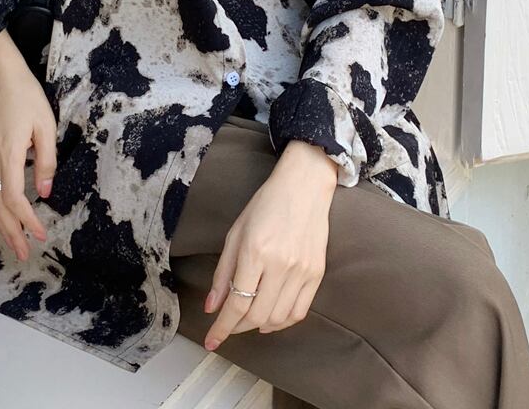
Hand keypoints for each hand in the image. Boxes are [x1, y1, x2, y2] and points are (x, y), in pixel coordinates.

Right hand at [0, 29, 57, 261]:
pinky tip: (1, 214)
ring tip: (13, 241)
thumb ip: (46, 161)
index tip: (42, 235)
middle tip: (24, 254)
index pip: (14, 199)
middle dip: (11, 233)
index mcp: (7, 155)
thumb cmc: (25, 97)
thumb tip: (45, 193)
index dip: (27, 221)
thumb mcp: (45, 126)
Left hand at [202, 140, 337, 350]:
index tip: (211, 341)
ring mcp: (301, 271)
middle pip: (256, 316)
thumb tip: (212, 306)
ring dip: (258, 327)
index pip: (236, 304)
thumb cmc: (266, 204)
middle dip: (237, 328)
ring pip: (278, 318)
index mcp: (255, 252)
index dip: (222, 327)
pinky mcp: (317, 274)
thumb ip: (223, 272)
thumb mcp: (236, 233)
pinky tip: (270, 319)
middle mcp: (280, 265)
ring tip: (247, 322)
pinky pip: (299, 311)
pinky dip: (282, 322)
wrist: (304, 187)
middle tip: (227, 327)